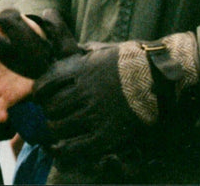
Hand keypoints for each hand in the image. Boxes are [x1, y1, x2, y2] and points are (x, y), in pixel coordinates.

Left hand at [32, 32, 199, 164]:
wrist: (159, 78)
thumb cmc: (131, 61)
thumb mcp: (102, 50)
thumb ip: (82, 53)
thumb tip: (71, 49)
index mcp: (80, 70)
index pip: (46, 84)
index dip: (40, 92)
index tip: (41, 96)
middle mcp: (83, 92)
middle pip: (51, 107)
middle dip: (48, 112)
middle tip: (51, 114)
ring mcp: (94, 114)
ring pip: (60, 127)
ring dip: (56, 129)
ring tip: (59, 130)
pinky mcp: (106, 134)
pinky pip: (76, 147)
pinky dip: (65, 149)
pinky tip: (62, 148)